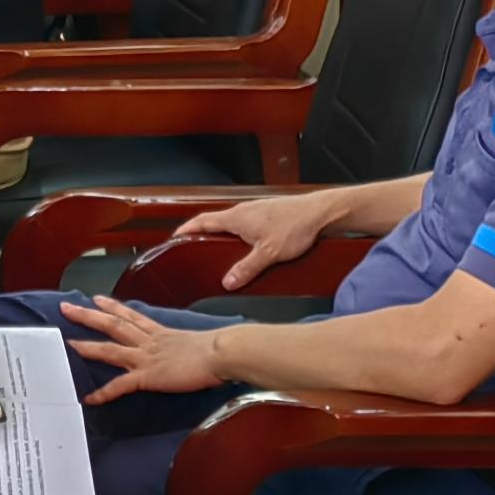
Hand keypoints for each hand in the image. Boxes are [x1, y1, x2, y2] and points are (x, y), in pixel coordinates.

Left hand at [60, 293, 229, 402]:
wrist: (222, 353)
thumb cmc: (219, 349)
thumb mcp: (199, 342)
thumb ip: (191, 346)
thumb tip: (198, 350)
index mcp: (162, 333)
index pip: (132, 316)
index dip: (113, 307)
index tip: (97, 299)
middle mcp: (150, 341)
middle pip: (114, 324)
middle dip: (89, 316)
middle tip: (68, 308)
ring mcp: (147, 357)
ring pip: (111, 348)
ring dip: (88, 346)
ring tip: (68, 343)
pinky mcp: (149, 375)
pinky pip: (121, 385)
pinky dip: (104, 392)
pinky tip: (90, 398)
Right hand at [168, 192, 329, 288]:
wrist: (320, 213)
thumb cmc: (295, 226)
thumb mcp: (268, 253)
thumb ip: (246, 269)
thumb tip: (227, 283)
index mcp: (236, 218)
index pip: (202, 221)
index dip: (186, 229)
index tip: (174, 238)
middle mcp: (243, 212)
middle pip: (214, 223)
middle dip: (201, 235)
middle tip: (192, 250)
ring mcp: (255, 212)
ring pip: (231, 225)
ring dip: (221, 236)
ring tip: (217, 254)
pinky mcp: (267, 216)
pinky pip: (245, 226)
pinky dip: (238, 237)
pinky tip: (246, 250)